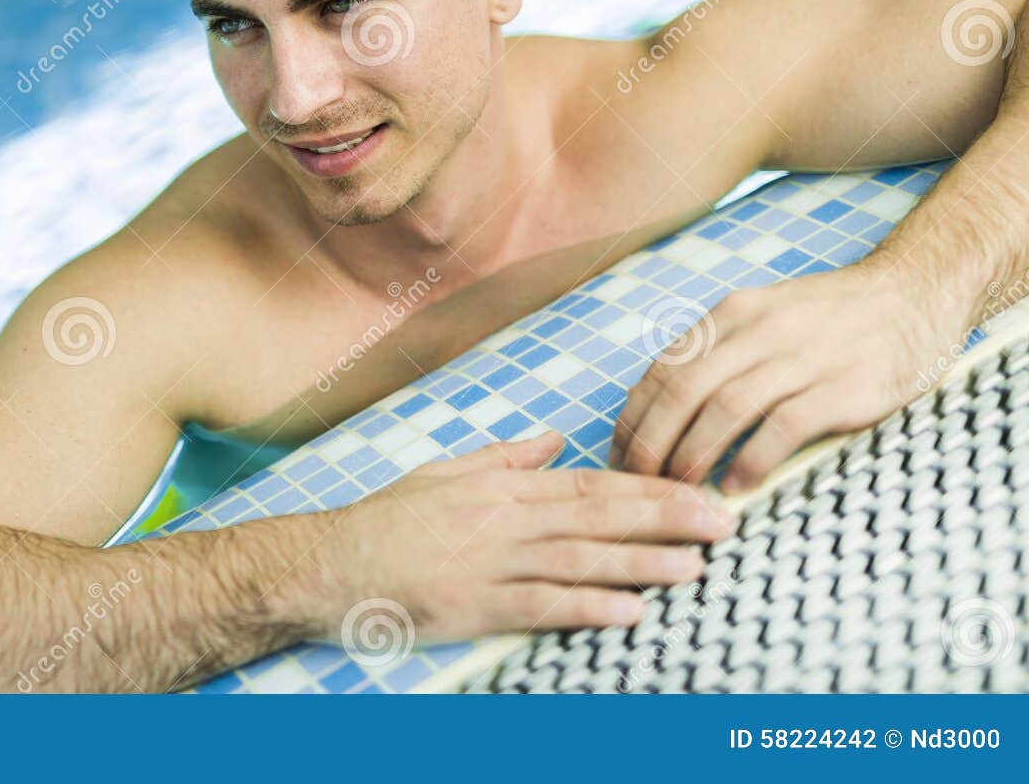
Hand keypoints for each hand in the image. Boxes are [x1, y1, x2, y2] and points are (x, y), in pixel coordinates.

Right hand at [309, 431, 736, 641]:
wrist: (328, 563)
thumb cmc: (385, 520)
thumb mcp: (443, 472)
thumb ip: (503, 457)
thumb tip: (552, 439)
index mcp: (501, 487)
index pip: (589, 483)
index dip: (648, 487)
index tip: (695, 491)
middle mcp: (504, 519)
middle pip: (598, 515)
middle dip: (665, 517)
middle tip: (722, 521)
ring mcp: (490, 562)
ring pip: (581, 558)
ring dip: (642, 562)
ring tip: (696, 566)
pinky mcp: (474, 604)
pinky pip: (542, 605)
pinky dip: (589, 607)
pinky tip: (630, 611)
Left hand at [610, 262, 951, 493]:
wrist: (913, 293)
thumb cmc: (831, 318)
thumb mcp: (764, 317)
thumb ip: (719, 353)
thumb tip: (663, 407)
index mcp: (732, 315)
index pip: (663, 370)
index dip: (634, 418)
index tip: (619, 454)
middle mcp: (759, 331)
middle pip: (682, 391)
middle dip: (651, 442)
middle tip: (639, 481)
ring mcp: (802, 358)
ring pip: (724, 408)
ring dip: (692, 454)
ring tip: (678, 489)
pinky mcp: (842, 388)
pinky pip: (782, 427)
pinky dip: (752, 459)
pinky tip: (736, 486)